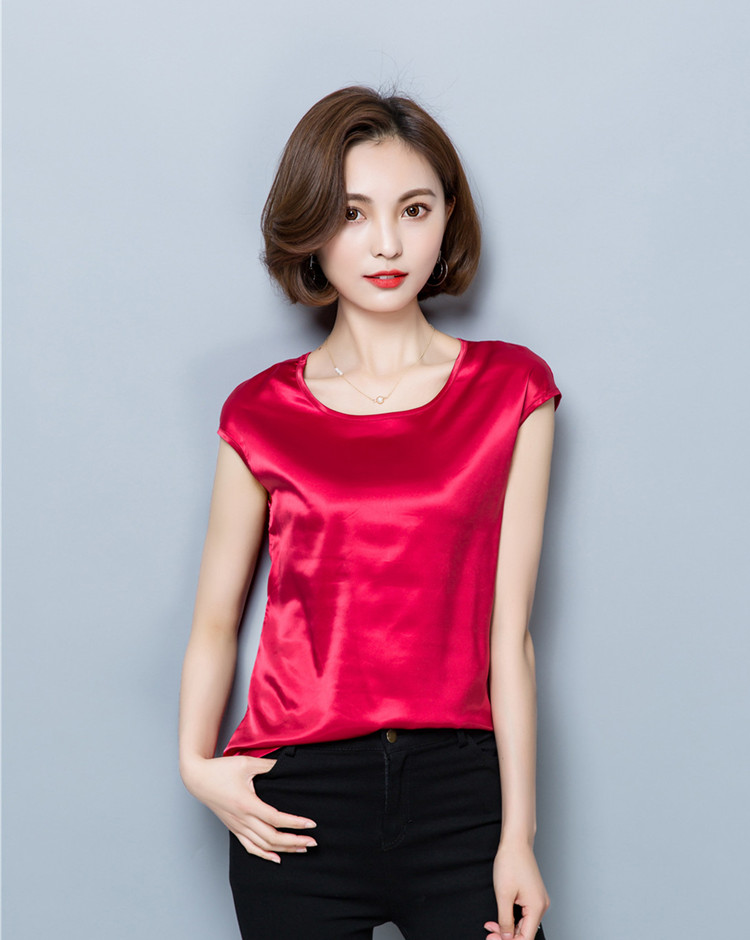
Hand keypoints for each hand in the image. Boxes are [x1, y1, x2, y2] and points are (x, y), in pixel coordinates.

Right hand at [181, 755, 317, 862]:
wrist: (198, 779)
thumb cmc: (221, 769)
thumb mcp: (247, 763)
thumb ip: (269, 765)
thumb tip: (287, 765)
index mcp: (248, 804)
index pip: (276, 819)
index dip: (295, 824)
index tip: (311, 824)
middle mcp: (243, 819)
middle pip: (272, 837)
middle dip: (294, 841)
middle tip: (313, 841)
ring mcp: (237, 826)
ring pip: (263, 845)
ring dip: (284, 849)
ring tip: (301, 848)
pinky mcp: (234, 828)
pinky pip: (250, 847)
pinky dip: (264, 854)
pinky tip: (277, 858)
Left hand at [483, 840, 548, 938]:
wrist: (515, 842)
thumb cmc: (511, 862)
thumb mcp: (503, 895)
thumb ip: (505, 920)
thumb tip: (507, 937)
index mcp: (537, 907)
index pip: (525, 938)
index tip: (492, 939)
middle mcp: (541, 906)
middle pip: (524, 932)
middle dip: (506, 935)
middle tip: (489, 933)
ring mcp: (538, 900)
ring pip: (523, 923)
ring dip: (507, 927)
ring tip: (491, 925)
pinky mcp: (533, 895)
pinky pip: (523, 913)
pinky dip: (511, 917)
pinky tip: (500, 917)